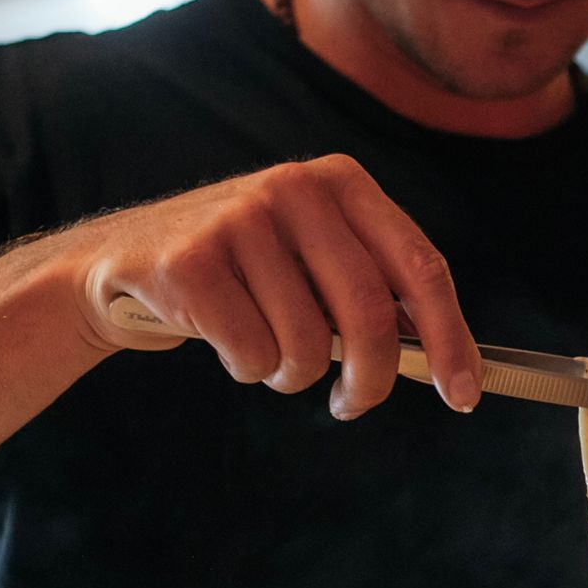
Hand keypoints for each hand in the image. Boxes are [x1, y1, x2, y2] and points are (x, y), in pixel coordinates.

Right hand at [66, 156, 480, 416]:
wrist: (123, 263)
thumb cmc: (242, 274)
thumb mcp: (313, 259)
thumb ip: (374, 291)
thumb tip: (446, 359)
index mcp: (342, 182)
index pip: (421, 266)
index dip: (450, 337)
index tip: (464, 394)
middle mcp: (295, 187)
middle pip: (370, 314)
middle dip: (372, 380)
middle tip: (353, 405)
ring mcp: (239, 219)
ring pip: (308, 346)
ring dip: (294, 374)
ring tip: (267, 352)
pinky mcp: (190, 261)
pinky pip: (253, 355)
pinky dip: (247, 368)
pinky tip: (222, 337)